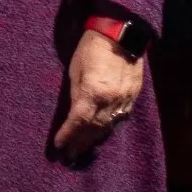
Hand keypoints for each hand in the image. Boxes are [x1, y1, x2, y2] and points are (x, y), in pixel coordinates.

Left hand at [52, 27, 145, 159]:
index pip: (78, 121)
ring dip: (95, 139)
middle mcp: (110, 100)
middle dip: (80, 143)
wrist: (121, 35)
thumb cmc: (91, 48)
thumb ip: (76, 94)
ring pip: (108, 126)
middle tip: (70, 156)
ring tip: (83, 149)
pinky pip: (120, 117)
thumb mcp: (75, 70)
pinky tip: (101, 134)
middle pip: (94, 128)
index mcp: (92, 92)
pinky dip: (109, 127)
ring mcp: (124, 99)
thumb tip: (73, 115)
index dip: (68, 135)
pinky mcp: (133, 96)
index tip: (59, 145)